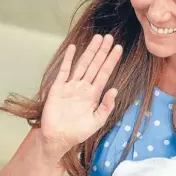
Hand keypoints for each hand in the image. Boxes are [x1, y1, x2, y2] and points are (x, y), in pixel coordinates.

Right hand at [40, 34, 122, 153]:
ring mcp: (70, 86)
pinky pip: (64, 71)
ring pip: (82, 65)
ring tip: (97, 38)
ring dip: (90, 51)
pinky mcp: (58, 88)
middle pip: (95, 65)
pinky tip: (74, 48)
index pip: (104, 73)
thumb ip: (106, 106)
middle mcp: (83, 87)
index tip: (118, 49)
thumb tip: (114, 90)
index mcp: (93, 94)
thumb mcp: (97, 121)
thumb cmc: (78, 132)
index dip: (111, 61)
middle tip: (110, 37)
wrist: (58, 138)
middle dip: (102, 51)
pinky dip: (68, 59)